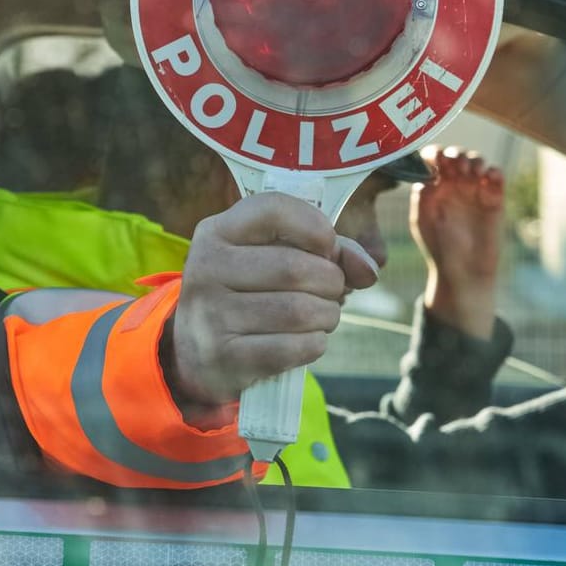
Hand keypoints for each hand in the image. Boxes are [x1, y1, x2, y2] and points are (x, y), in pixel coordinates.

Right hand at [168, 193, 378, 410]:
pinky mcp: (225, 356)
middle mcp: (206, 268)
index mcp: (216, 232)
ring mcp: (210, 315)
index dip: (316, 228)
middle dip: (331, 283)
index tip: (326, 248)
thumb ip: (327, 251)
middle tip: (328, 292)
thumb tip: (367, 269)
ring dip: (326, 316)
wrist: (197, 350)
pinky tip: (305, 341)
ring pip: (300, 311)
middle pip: (296, 267)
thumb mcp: (272, 258)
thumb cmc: (250, 293)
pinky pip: (295, 348)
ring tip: (318, 317)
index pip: (274, 208)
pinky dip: (315, 345)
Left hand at [410, 145, 504, 339]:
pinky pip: (497, 176)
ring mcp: (475, 190)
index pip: (433, 160)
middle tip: (455, 166)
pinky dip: (493, 171)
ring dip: (474, 159)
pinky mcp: (494, 198)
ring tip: (470, 172)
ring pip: (477, 161)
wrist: (465, 271)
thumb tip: (425, 174)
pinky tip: (487, 177)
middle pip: (456, 156)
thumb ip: (423, 197)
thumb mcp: (423, 220)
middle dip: (456, 154)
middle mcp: (453, 185)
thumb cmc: (440, 247)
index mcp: (433, 187)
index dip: (434, 154)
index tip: (436, 159)